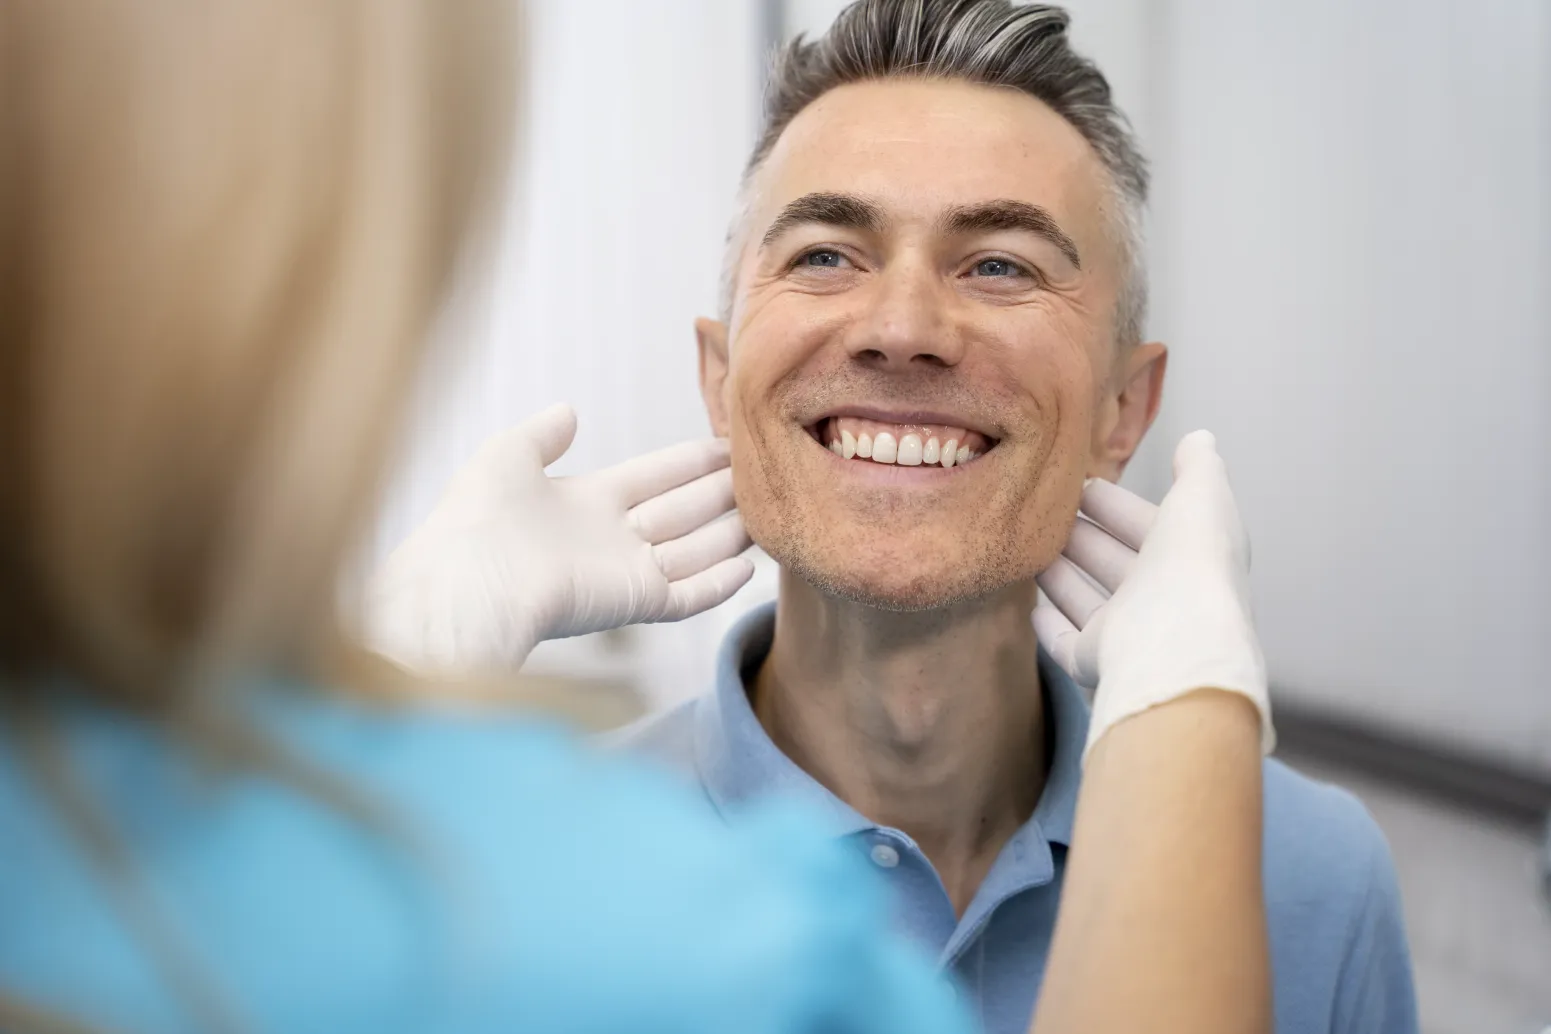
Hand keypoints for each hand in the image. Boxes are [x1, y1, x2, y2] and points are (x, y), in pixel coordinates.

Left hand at [363, 404, 753, 673]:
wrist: (471, 581)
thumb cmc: (478, 518)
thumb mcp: (508, 455)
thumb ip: (543, 433)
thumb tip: (569, 410)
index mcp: (584, 500)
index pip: (653, 475)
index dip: (689, 460)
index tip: (728, 441)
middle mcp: (611, 536)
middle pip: (682, 509)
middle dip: (722, 490)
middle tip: (765, 469)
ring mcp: (626, 572)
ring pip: (694, 549)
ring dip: (731, 532)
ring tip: (771, 511)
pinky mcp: (635, 603)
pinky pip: (688, 595)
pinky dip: (718, 584)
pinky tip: (748, 565)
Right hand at [1033, 431, 1273, 759]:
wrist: (1175, 646)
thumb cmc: (1191, 567)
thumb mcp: (1200, 499)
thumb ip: (1198, 468)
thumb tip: (1200, 438)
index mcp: (1188, 560)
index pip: (1148, 526)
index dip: (1116, 506)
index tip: (1080, 485)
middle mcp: (1160, 600)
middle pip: (1113, 562)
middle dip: (1083, 536)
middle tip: (1044, 512)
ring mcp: (1128, 636)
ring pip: (1087, 599)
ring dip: (1060, 574)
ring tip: (1026, 547)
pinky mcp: (1096, 664)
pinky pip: (1067, 643)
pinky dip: (1050, 626)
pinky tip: (1031, 608)